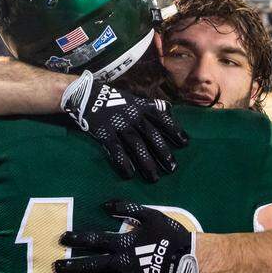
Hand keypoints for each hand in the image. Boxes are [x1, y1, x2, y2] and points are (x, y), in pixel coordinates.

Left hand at [54, 200, 198, 272]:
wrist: (189, 256)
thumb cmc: (168, 233)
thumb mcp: (149, 214)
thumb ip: (127, 208)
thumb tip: (105, 204)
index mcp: (124, 242)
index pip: (94, 240)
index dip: (77, 238)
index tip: (62, 238)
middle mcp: (123, 262)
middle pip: (92, 264)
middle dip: (72, 265)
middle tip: (55, 266)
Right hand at [60, 71, 188, 181]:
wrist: (86, 95)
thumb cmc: (112, 99)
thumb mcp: (133, 98)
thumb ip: (149, 106)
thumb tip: (168, 109)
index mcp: (141, 106)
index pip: (162, 118)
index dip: (174, 130)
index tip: (185, 143)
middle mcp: (133, 115)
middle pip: (151, 135)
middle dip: (163, 152)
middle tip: (172, 168)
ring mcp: (119, 124)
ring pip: (136, 145)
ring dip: (146, 162)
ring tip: (154, 178)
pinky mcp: (104, 132)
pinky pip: (116, 150)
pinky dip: (123, 162)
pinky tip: (129, 175)